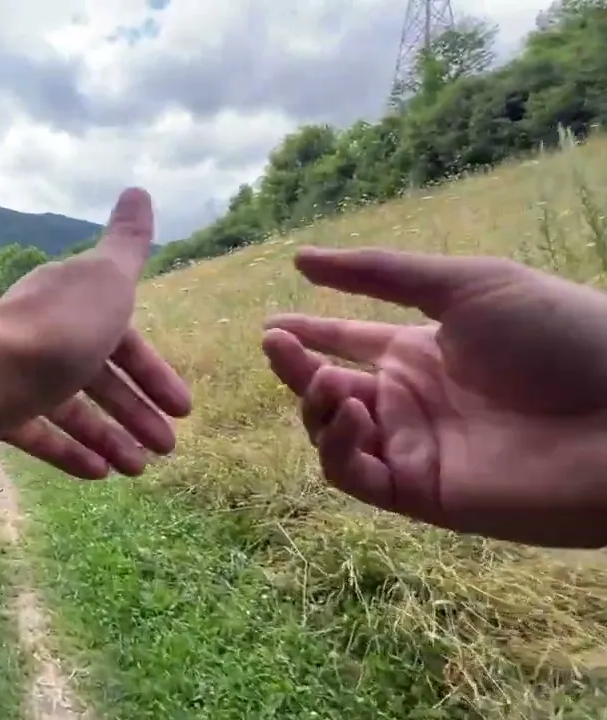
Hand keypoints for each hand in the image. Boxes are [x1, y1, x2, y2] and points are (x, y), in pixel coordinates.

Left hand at [0, 188, 191, 478]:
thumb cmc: (57, 328)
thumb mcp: (106, 279)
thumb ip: (128, 243)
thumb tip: (138, 189)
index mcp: (73, 305)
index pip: (124, 339)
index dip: (154, 372)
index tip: (183, 408)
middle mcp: (46, 336)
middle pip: (99, 377)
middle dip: (136, 411)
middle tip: (167, 448)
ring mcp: (20, 375)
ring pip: (72, 410)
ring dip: (110, 438)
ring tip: (137, 469)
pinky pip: (39, 434)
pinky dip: (69, 453)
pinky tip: (99, 474)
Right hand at [263, 246, 606, 547]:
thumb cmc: (558, 337)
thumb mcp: (467, 286)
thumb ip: (380, 273)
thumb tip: (299, 258)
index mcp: (423, 350)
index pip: (348, 341)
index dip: (307, 334)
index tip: (270, 324)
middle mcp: (411, 401)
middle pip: (327, 389)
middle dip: (295, 368)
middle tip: (277, 343)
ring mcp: (412, 448)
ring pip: (331, 435)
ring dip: (316, 408)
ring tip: (331, 384)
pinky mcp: (419, 493)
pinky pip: (355, 477)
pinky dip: (340, 449)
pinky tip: (357, 417)